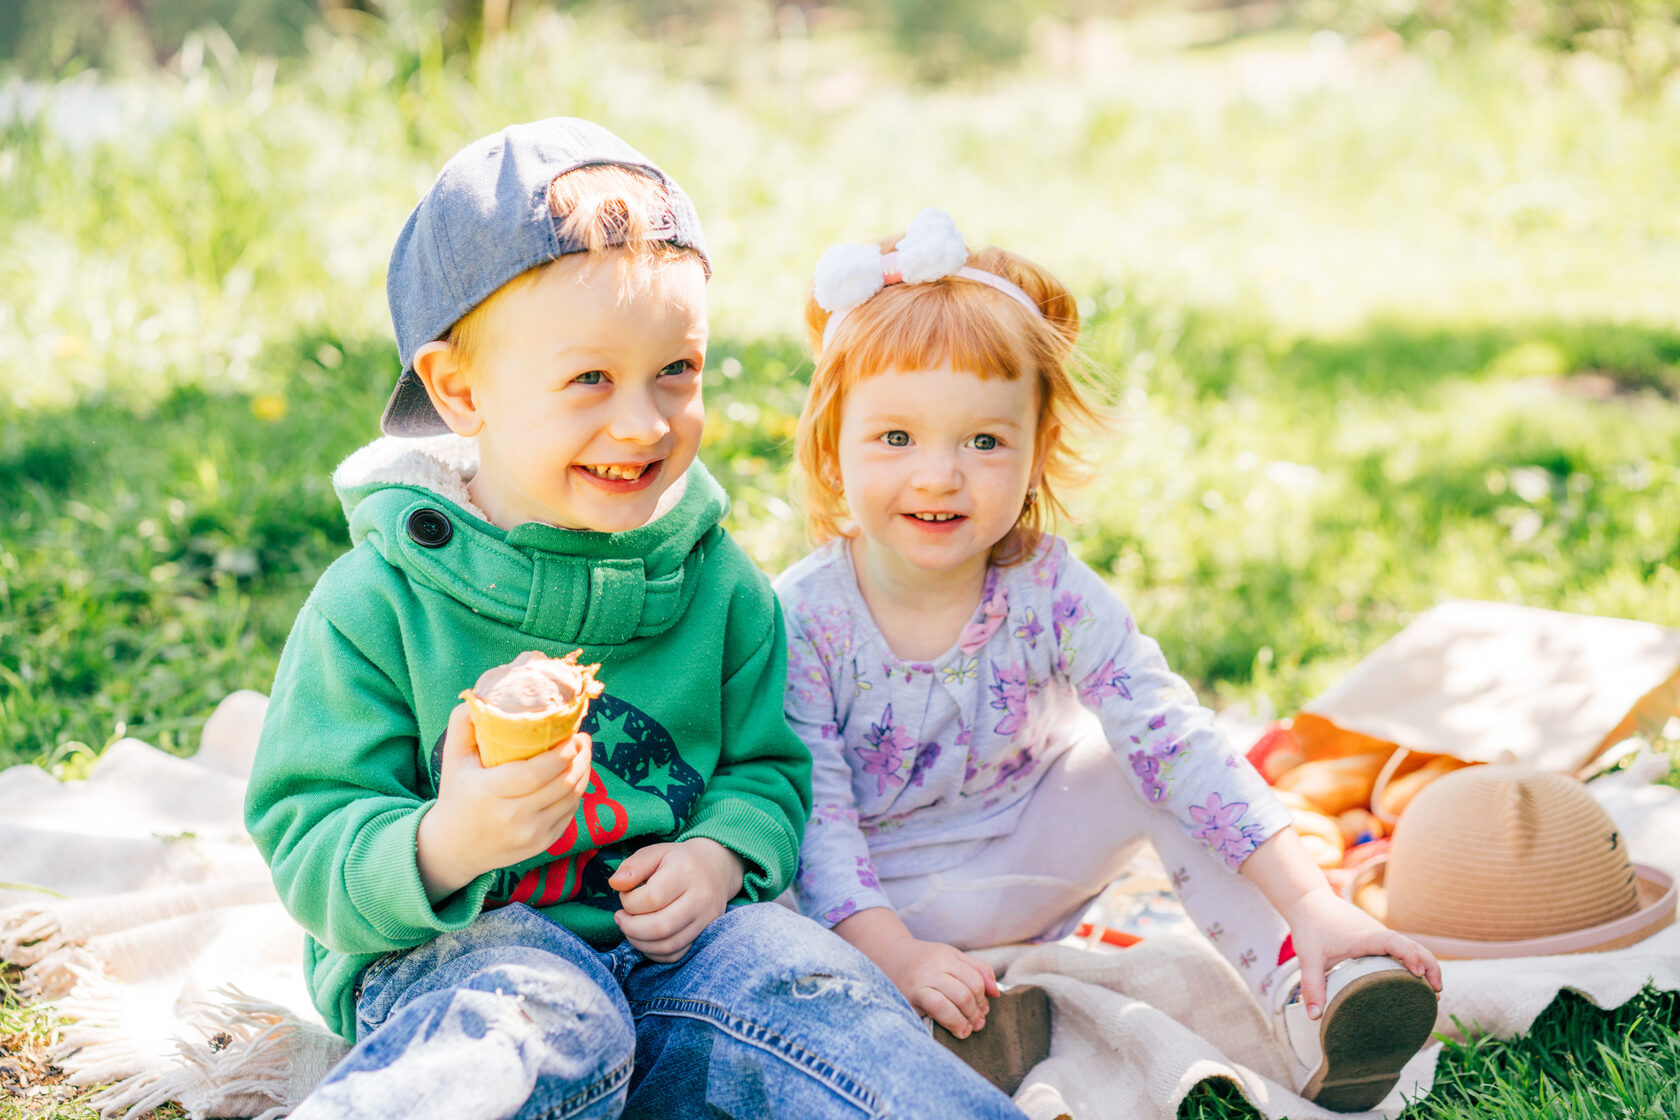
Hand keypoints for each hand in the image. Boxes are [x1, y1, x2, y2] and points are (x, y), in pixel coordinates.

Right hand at [415, 703, 591, 901]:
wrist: (454, 847)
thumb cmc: (456, 794)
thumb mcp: (452, 758)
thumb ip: (463, 722)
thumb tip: (484, 694)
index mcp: (490, 792)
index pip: (537, 772)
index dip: (563, 752)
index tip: (573, 734)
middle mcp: (513, 817)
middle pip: (562, 783)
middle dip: (580, 757)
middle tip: (582, 738)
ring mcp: (530, 835)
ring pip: (572, 798)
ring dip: (583, 772)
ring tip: (582, 753)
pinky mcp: (542, 845)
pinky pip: (570, 814)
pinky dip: (577, 793)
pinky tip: (574, 776)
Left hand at [609, 837, 744, 961]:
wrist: (717, 867)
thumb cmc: (679, 859)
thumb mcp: (656, 852)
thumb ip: (633, 866)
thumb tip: (615, 884)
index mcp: (686, 872)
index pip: (652, 898)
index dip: (629, 902)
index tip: (625, 895)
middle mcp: (701, 898)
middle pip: (660, 927)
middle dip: (631, 928)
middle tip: (621, 918)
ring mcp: (707, 918)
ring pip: (668, 945)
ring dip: (640, 943)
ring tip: (630, 929)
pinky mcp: (706, 932)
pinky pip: (677, 954)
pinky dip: (655, 953)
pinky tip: (646, 939)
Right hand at [833, 908, 998, 1038]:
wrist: (885, 957)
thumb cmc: (923, 960)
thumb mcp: (950, 956)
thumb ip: (977, 970)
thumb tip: (996, 993)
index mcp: (947, 956)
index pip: (976, 978)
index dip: (984, 998)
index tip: (983, 1009)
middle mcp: (935, 967)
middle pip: (968, 992)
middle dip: (977, 1011)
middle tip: (977, 1021)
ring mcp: (922, 982)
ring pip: (957, 1000)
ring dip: (968, 1019)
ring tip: (967, 1028)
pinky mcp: (911, 997)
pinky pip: (938, 1010)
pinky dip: (954, 1022)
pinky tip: (958, 1030)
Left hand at [1279, 884, 1442, 1018]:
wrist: (1308, 901)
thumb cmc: (1310, 927)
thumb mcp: (1307, 957)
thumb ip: (1311, 985)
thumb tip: (1314, 1017)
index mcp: (1364, 937)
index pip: (1394, 942)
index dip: (1410, 955)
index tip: (1419, 974)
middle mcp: (1377, 934)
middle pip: (1413, 946)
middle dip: (1430, 966)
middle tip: (1437, 993)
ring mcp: (1379, 935)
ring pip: (1411, 947)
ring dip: (1425, 965)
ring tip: (1433, 994)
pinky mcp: (1377, 938)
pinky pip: (1402, 948)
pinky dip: (1414, 962)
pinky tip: (1416, 982)